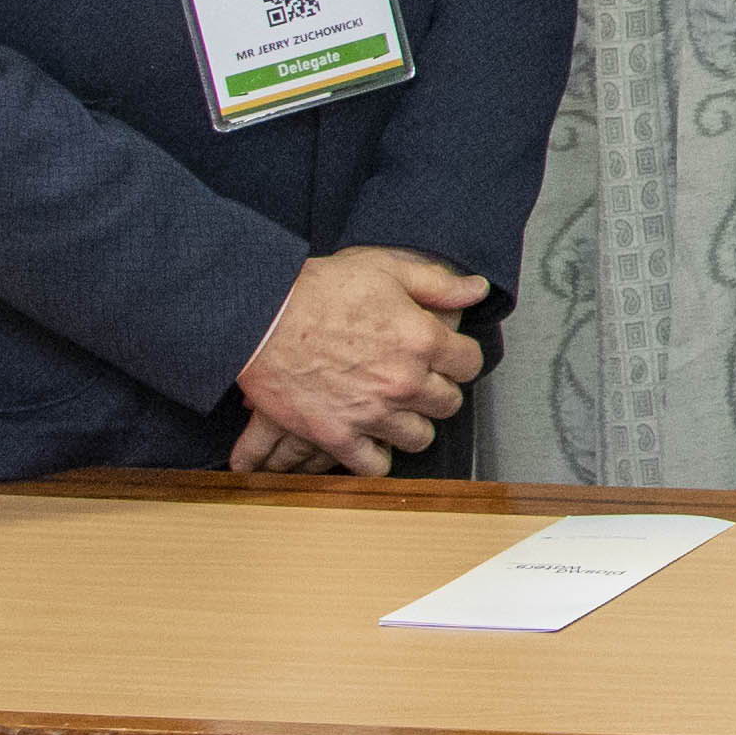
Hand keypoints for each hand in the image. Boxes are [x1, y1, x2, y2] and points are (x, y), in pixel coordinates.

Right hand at [235, 246, 487, 474]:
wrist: (257, 317)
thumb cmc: (320, 289)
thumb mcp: (386, 269)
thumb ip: (438, 283)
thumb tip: (478, 290)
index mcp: (422, 340)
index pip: (470, 364)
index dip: (458, 358)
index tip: (443, 356)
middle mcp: (404, 381)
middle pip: (448, 403)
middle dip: (437, 392)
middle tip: (417, 382)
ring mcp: (371, 413)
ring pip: (419, 438)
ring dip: (411, 425)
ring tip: (395, 411)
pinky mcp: (336, 436)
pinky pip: (374, 465)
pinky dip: (375, 457)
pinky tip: (370, 440)